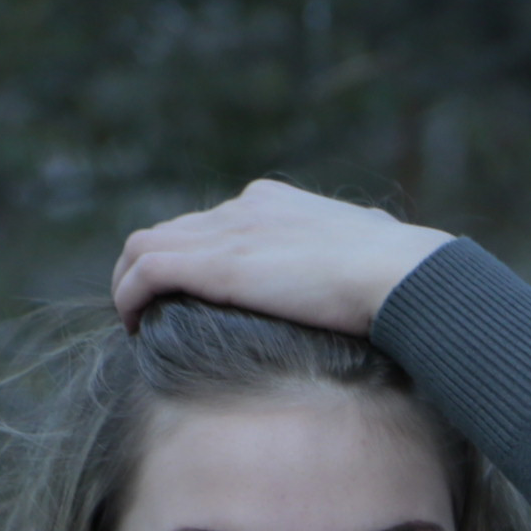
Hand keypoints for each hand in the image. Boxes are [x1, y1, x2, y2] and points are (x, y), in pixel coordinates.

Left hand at [111, 179, 452, 335]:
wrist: (401, 276)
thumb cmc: (401, 274)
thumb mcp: (372, 249)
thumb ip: (354, 253)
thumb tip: (373, 263)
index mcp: (276, 203)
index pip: (214, 223)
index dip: (194, 257)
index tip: (192, 295)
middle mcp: (244, 208)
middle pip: (173, 232)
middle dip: (155, 270)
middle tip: (150, 312)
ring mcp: (227, 232)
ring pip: (144, 246)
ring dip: (129, 283)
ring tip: (134, 321)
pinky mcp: (214, 264)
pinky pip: (144, 273)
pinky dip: (129, 297)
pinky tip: (134, 327)